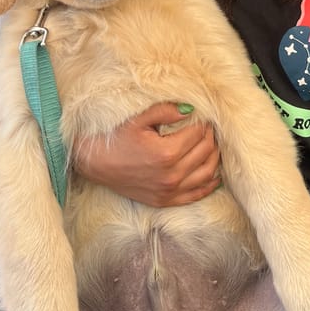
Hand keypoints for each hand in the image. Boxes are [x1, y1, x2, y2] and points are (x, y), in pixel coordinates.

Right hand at [73, 103, 220, 206]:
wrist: (95, 163)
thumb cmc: (115, 138)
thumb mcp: (139, 119)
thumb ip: (166, 111)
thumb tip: (190, 109)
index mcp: (166, 153)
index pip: (198, 134)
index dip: (204, 122)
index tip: (204, 115)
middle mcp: (171, 175)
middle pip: (205, 152)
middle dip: (210, 136)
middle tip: (207, 127)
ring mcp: (169, 191)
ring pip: (206, 173)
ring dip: (213, 157)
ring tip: (211, 144)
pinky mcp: (165, 201)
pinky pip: (196, 194)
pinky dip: (209, 184)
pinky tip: (214, 174)